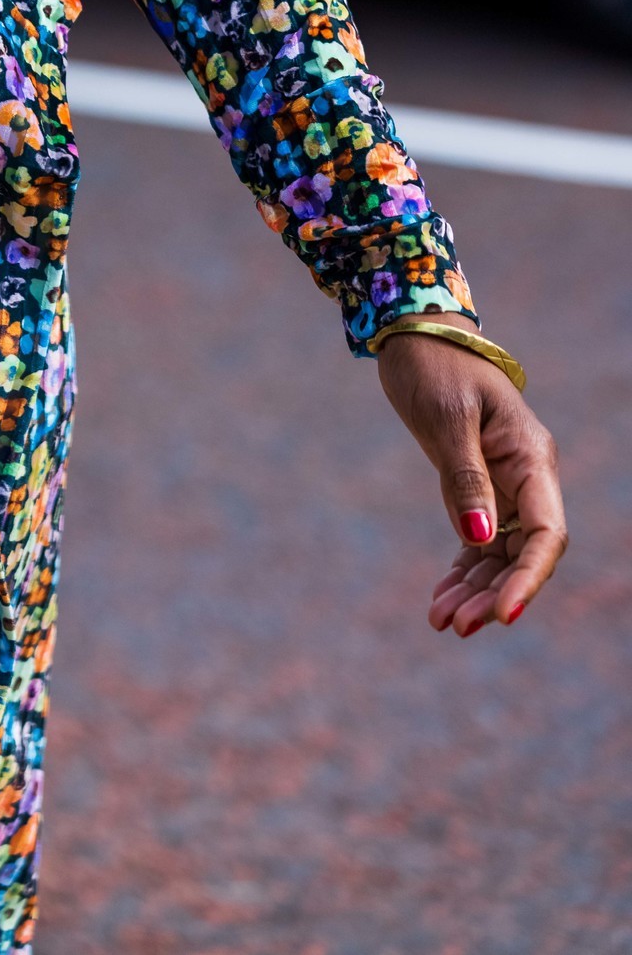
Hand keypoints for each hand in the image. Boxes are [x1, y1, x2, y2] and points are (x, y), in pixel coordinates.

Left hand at [377, 331, 566, 636]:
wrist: (416, 335)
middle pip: (522, 553)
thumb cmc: (435, 366)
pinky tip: (440, 601)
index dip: (528, 578)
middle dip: (492, 593)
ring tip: (440, 622)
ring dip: (473, 590)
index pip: (546, 534)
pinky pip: (477, 540)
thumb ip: (464, 478)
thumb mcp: (447, 419)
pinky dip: (461, 570)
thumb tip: (477, 538)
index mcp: (531, 457)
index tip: (501, 615)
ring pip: (498, 554)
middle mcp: (525, 476)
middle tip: (454, 627)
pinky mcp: (477, 486)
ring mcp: (503, 484)